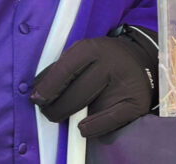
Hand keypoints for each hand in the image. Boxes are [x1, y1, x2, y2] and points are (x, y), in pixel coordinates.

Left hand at [31, 28, 157, 137]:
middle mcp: (111, 62)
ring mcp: (126, 81)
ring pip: (90, 105)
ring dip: (70, 117)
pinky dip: (93, 127)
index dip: (49, 86)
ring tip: (62, 117)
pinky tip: (83, 127)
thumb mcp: (82, 55)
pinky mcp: (136, 101)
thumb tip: (36, 93)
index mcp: (93, 48)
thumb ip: (60, 70)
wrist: (138, 60)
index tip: (37, 99)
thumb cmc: (101, 61)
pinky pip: (110, 120)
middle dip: (56, 107)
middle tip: (49, 112)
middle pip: (77, 91)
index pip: (66, 68)